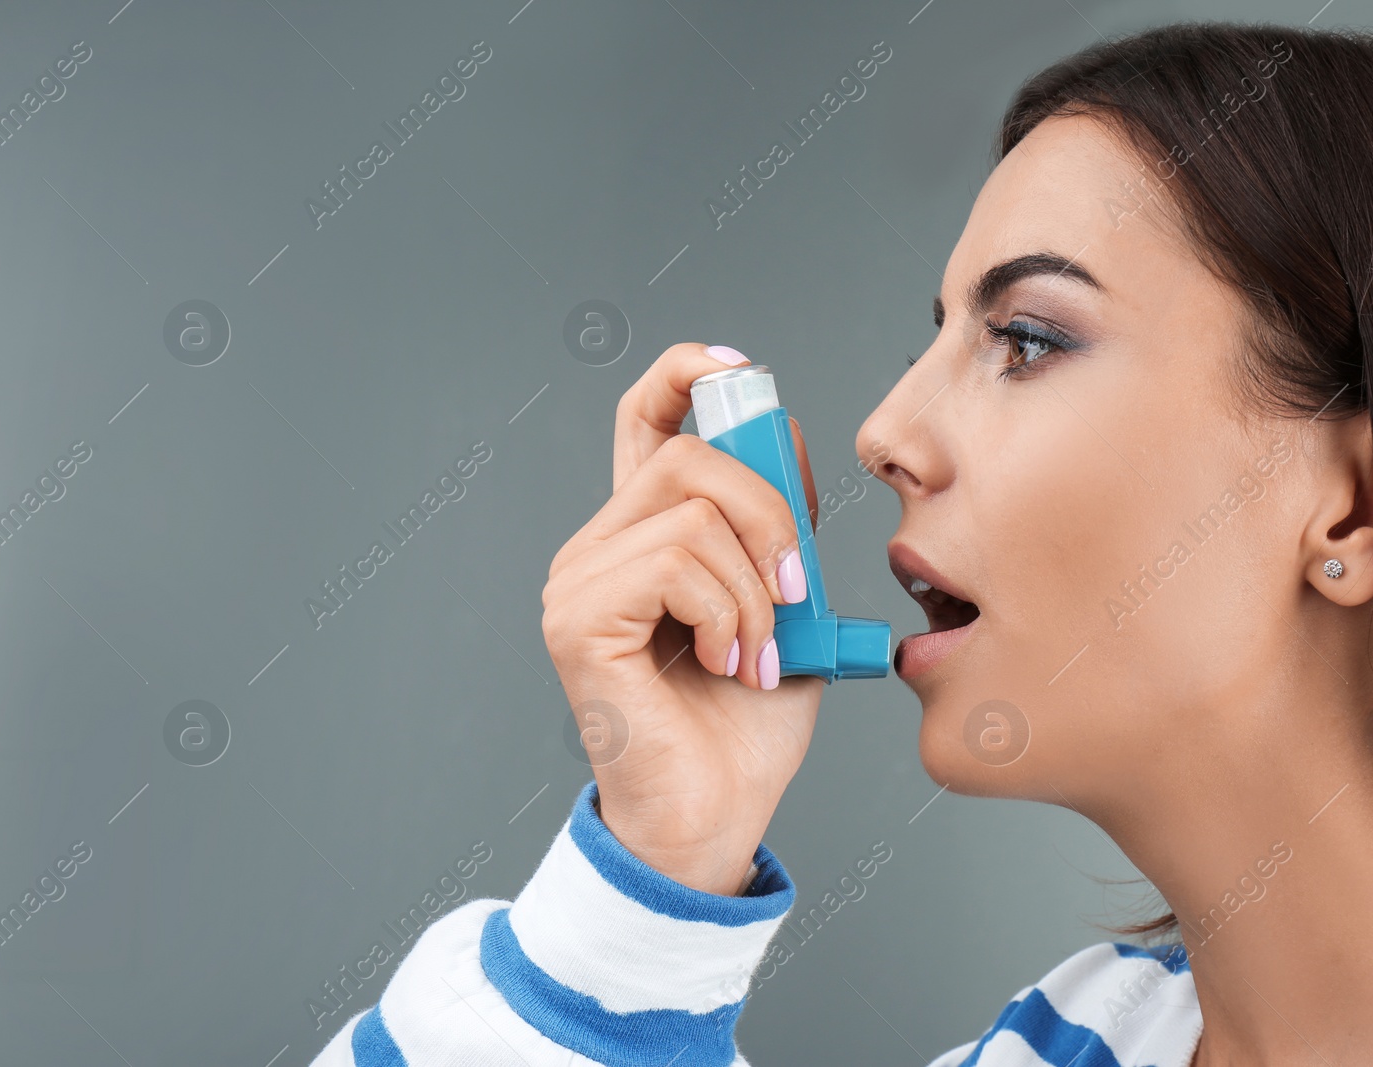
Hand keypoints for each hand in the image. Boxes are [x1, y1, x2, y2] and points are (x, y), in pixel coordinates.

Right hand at [542, 344, 825, 894]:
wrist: (717, 813)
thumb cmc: (745, 721)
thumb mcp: (786, 603)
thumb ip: (779, 525)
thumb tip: (787, 436)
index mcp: (647, 534)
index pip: (646, 418)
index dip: (688, 375)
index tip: (742, 371)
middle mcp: (601, 546)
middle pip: (688, 455)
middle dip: (768, 513)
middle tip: (794, 589)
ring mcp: (579, 581)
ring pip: (690, 512)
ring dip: (755, 587)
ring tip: (757, 651)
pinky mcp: (578, 619)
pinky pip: (673, 563)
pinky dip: (727, 612)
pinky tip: (729, 663)